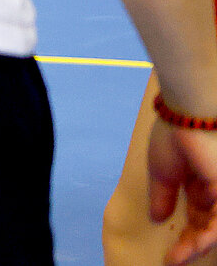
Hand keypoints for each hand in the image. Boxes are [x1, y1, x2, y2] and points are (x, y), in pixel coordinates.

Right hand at [149, 120, 216, 263]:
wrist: (186, 115)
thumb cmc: (174, 135)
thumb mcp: (162, 171)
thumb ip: (162, 196)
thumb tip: (157, 217)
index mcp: (202, 183)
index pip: (197, 218)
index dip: (184, 236)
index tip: (169, 254)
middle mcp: (216, 190)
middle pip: (207, 226)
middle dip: (190, 244)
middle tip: (173, 258)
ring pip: (215, 228)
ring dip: (197, 245)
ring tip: (178, 256)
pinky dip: (207, 236)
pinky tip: (191, 245)